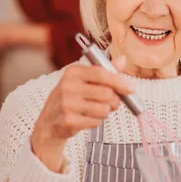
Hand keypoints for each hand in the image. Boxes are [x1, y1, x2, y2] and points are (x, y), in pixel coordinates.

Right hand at [31, 57, 131, 171]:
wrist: (49, 121)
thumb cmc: (71, 98)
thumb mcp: (84, 80)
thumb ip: (105, 70)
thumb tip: (123, 59)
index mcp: (73, 72)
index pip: (101, 73)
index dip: (119, 81)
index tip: (130, 89)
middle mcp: (67, 85)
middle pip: (106, 93)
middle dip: (114, 101)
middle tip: (112, 103)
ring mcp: (66, 103)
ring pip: (103, 109)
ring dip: (105, 112)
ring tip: (96, 111)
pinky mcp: (68, 120)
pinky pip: (95, 122)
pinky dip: (96, 122)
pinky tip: (87, 119)